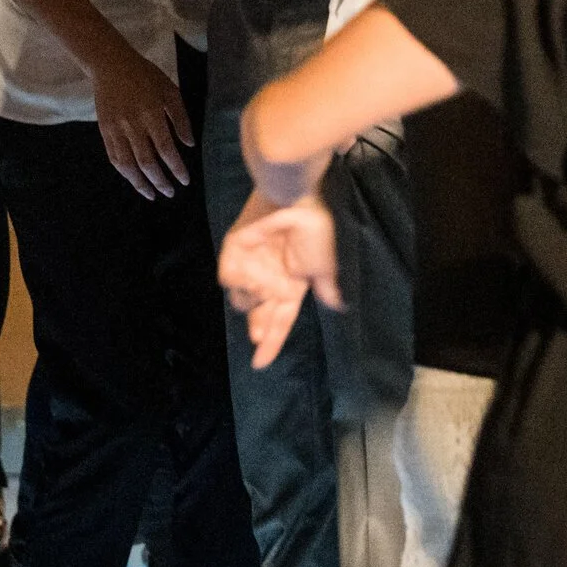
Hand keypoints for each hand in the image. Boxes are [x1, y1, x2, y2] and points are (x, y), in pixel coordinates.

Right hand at [93, 48, 194, 199]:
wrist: (110, 64)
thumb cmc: (145, 75)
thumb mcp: (170, 90)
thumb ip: (181, 118)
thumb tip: (189, 145)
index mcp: (152, 114)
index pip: (166, 149)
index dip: (176, 168)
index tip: (185, 180)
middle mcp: (133, 125)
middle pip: (146, 162)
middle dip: (160, 181)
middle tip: (170, 193)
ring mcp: (116, 129)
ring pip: (128, 164)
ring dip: (140, 183)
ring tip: (152, 194)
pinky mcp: (104, 130)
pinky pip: (114, 157)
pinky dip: (125, 172)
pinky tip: (134, 180)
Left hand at [218, 188, 342, 369]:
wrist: (292, 201)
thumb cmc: (313, 232)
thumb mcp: (324, 264)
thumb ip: (325, 287)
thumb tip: (337, 306)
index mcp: (292, 285)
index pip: (281, 320)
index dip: (272, 341)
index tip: (259, 364)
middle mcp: (270, 279)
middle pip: (260, 315)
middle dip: (258, 327)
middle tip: (256, 335)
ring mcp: (251, 266)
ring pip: (242, 299)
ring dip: (251, 297)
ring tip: (263, 282)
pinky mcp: (234, 252)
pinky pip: (229, 278)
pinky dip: (238, 278)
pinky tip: (250, 269)